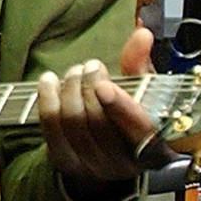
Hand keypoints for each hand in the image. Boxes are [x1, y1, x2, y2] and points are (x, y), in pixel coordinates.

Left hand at [36, 26, 162, 193]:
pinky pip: (50, 127)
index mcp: (154, 149)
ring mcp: (92, 167)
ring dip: (70, 89)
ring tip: (76, 71)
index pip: (139, 131)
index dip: (120, 108)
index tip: (104, 85)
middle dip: (90, 86)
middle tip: (91, 66)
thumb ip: (140, 64)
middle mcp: (124, 164)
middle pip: (98, 122)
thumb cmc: (128, 116)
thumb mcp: (143, 92)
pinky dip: (47, 98)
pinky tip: (49, 80)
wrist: (107, 154)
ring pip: (73, 123)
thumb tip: (141, 34)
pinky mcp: (65, 162)